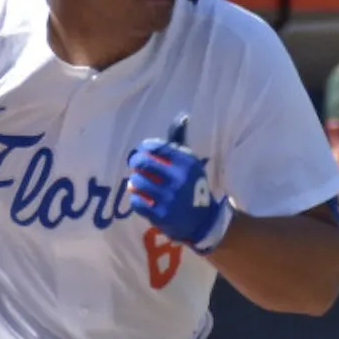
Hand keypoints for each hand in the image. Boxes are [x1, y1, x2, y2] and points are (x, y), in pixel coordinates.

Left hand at [126, 113, 231, 251]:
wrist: (203, 221)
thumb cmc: (193, 187)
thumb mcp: (191, 164)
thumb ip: (180, 144)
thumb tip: (182, 117)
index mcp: (188, 162)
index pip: (156, 147)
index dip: (144, 148)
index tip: (142, 151)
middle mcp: (179, 178)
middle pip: (143, 162)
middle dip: (136, 162)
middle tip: (135, 165)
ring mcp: (170, 198)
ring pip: (137, 182)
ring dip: (135, 181)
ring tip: (138, 182)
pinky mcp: (161, 215)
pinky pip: (136, 202)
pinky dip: (136, 199)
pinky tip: (141, 198)